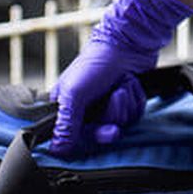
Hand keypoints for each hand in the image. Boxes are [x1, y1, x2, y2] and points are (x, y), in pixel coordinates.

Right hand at [47, 0, 192, 154]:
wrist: (128, 44)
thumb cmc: (96, 64)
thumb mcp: (75, 94)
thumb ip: (66, 124)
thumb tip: (57, 149)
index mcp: (67, 107)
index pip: (75, 138)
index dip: (90, 137)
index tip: (102, 130)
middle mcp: (86, 110)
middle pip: (101, 134)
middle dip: (112, 116)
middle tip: (116, 100)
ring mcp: (107, 108)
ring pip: (120, 125)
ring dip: (125, 105)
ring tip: (121, 85)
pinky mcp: (126, 104)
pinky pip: (134, 116)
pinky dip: (135, 101)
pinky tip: (130, 84)